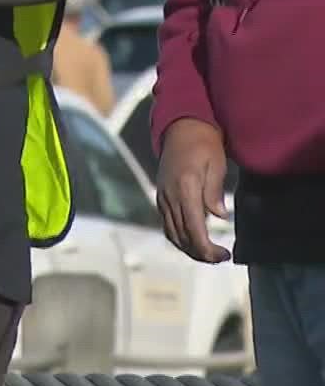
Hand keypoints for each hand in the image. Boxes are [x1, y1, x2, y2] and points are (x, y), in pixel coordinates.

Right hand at [156, 118, 232, 263]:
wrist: (180, 127)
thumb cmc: (203, 143)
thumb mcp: (216, 164)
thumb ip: (214, 192)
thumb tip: (220, 217)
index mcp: (184, 188)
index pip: (194, 228)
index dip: (207, 248)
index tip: (224, 255)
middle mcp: (169, 196)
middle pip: (181, 236)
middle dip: (200, 253)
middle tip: (220, 258)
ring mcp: (162, 197)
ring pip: (172, 233)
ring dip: (189, 248)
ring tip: (208, 254)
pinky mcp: (161, 196)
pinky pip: (167, 224)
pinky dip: (179, 237)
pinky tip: (192, 241)